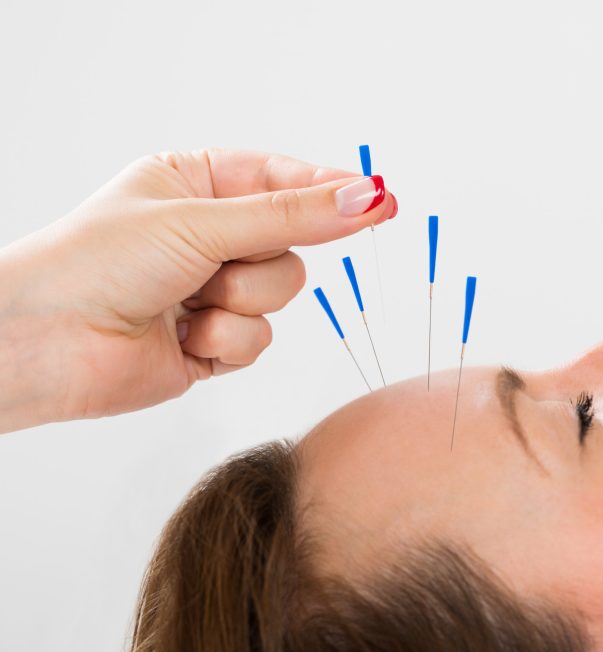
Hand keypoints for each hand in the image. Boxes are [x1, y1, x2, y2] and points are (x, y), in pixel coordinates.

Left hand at [0, 149, 397, 431]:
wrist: (45, 343)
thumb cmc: (95, 263)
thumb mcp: (203, 222)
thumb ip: (293, 216)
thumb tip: (367, 198)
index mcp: (195, 182)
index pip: (283, 178)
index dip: (329, 191)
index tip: (379, 199)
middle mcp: (206, 234)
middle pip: (291, 241)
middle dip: (261, 258)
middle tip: (225, 261)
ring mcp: (211, 289)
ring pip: (281, 292)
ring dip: (241, 301)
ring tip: (189, 300)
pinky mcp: (212, 342)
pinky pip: (260, 339)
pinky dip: (226, 340)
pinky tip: (182, 336)